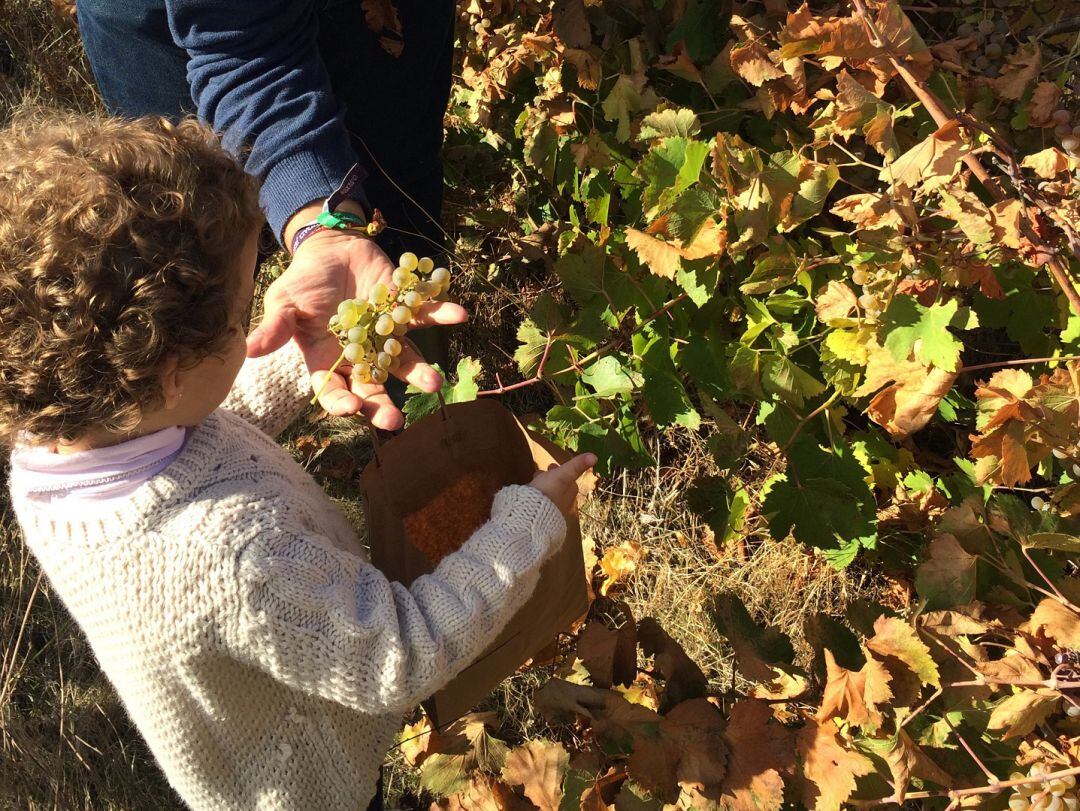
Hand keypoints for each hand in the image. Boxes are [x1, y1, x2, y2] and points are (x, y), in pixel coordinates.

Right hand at [248, 205, 466, 429]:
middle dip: (383, 405)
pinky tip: (459, 315)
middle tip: (396, 421)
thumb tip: (250, 351)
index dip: (341, 402)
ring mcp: (387, 334)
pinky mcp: (406, 310)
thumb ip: (276, 327)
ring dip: (421, 372)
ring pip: (405, 360)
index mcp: (328, 359)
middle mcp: (361, 354)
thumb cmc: (304, 281)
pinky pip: (427, 315)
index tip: (351, 409)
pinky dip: (443, 314)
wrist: (332, 248)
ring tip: (435, 384)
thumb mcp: (284, 301)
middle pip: (373, 387)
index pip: (332, 390)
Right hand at [529, 453, 597, 517]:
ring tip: (533, 485)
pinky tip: (531, 499)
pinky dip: (537, 500)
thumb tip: (595, 456)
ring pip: (550, 497)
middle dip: (551, 480)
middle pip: (559, 488)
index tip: (550, 466)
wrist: (534, 515)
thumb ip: (577, 466)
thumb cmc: (549, 491)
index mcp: (571, 493)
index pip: (569, 480)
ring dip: (543, 489)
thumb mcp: (562, 475)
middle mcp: (566, 504)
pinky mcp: (543, 519)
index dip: (560, 471)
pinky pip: (541, 506)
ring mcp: (554, 513)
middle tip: (540, 474)